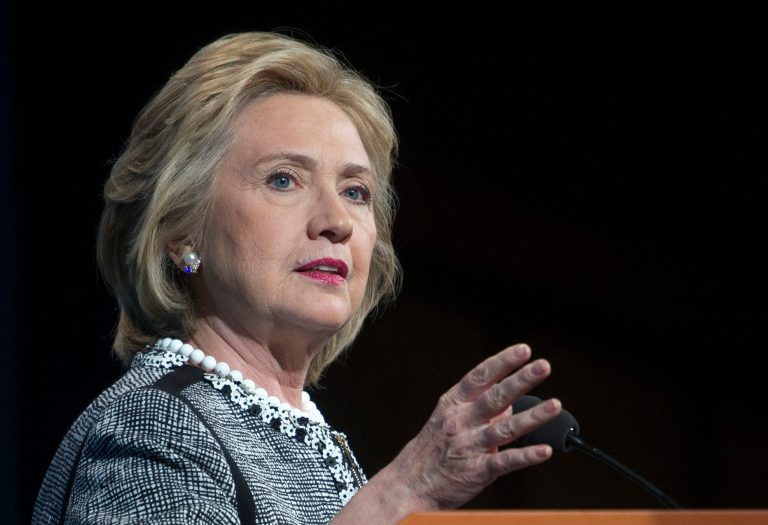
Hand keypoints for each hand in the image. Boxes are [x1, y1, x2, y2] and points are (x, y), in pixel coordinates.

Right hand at [391, 343, 560, 509]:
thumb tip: (509, 402)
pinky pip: (505, 462)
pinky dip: (526, 456)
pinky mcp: (476, 470)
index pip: (480, 376)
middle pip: (496, 397)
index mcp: (453, 403)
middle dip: (521, 380)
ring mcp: (469, 445)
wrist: (409, 484)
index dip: (503, 362)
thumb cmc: (431, 450)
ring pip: (505, 428)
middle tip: (543, 366)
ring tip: (554, 405)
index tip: (523, 350)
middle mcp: (461, 421)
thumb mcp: (447, 419)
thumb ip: (478, 407)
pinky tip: (545, 450)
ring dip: (533, 416)